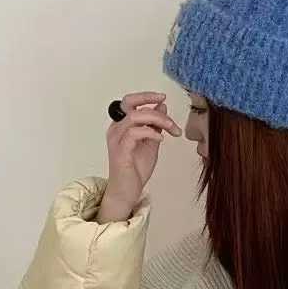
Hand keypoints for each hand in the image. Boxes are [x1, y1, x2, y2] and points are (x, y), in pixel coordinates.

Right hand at [99, 91, 180, 220]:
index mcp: (122, 126)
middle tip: (169, 115)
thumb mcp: (151, 143)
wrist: (127, 191)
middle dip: (151, 104)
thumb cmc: (136, 169)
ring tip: (170, 129)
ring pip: (134, 117)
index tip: (163, 98)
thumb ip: (155, 126)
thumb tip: (161, 107)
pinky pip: (134, 133)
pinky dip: (150, 132)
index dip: (146, 96)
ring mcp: (117, 139)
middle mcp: (116, 129)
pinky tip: (161, 139)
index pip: (130, 102)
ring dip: (157, 119)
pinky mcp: (120, 151)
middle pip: (130, 104)